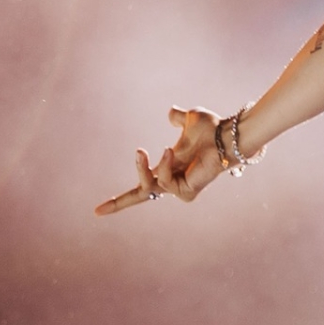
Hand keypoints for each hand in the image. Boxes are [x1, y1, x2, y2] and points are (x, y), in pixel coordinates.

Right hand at [94, 107, 229, 214]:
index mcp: (167, 168)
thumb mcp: (188, 120)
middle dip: (120, 202)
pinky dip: (164, 166)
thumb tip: (171, 113)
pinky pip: (165, 182)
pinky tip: (169, 152)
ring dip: (146, 168)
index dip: (120, 200)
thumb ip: (177, 118)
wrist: (226, 135)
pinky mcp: (186, 193)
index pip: (141, 186)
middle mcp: (171, 181)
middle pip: (139, 196)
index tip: (96, 212)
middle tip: (108, 196)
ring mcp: (179, 189)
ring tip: (156, 150)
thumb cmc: (212, 128)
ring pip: (148, 185)